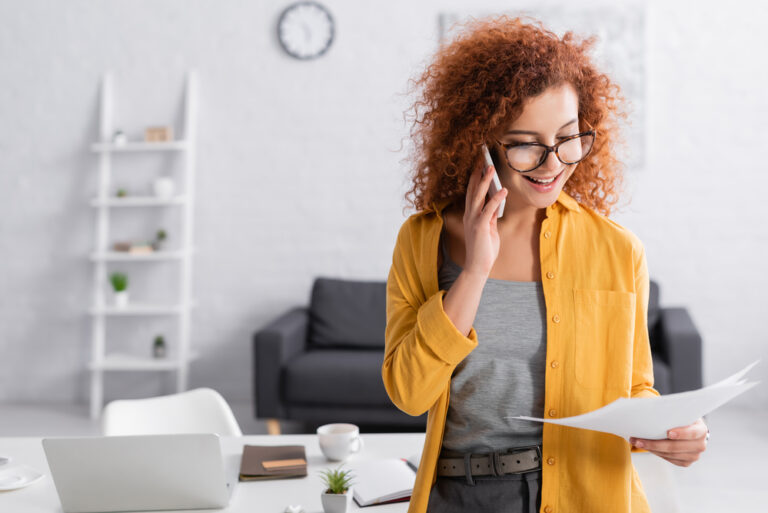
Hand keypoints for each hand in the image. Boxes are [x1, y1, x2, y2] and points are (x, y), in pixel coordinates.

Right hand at [462, 161, 507, 276]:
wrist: (478, 266)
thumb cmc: (484, 249)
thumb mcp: (489, 228)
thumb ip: (490, 215)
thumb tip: (496, 201)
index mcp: (470, 215)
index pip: (472, 193)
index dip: (475, 178)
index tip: (479, 165)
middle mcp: (469, 215)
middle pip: (473, 190)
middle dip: (477, 174)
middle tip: (481, 159)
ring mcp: (473, 220)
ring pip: (478, 196)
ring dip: (484, 181)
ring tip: (490, 168)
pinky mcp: (480, 227)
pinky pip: (489, 210)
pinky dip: (496, 199)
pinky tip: (503, 190)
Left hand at [630, 417, 708, 466]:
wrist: (688, 428)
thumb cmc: (681, 417)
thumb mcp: (680, 412)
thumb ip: (672, 412)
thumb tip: (650, 408)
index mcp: (701, 430)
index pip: (692, 433)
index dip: (681, 433)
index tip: (668, 433)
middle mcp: (700, 445)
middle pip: (675, 447)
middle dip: (654, 443)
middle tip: (637, 440)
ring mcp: (694, 456)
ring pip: (670, 454)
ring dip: (651, 448)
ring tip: (636, 442)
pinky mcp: (686, 462)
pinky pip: (669, 459)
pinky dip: (656, 452)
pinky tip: (645, 446)